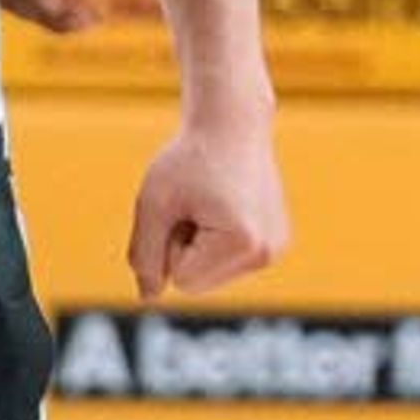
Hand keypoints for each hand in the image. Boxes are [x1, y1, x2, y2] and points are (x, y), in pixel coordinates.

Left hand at [126, 107, 287, 298]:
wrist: (232, 123)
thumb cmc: (190, 158)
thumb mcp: (154, 204)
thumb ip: (144, 255)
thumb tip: (148, 296)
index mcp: (244, 242)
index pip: (181, 279)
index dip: (170, 242)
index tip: (188, 203)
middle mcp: (268, 251)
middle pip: (197, 283)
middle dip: (185, 248)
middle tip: (198, 202)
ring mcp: (276, 249)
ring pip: (210, 276)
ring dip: (199, 245)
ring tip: (211, 203)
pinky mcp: (276, 244)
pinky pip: (224, 264)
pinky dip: (215, 242)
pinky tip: (226, 208)